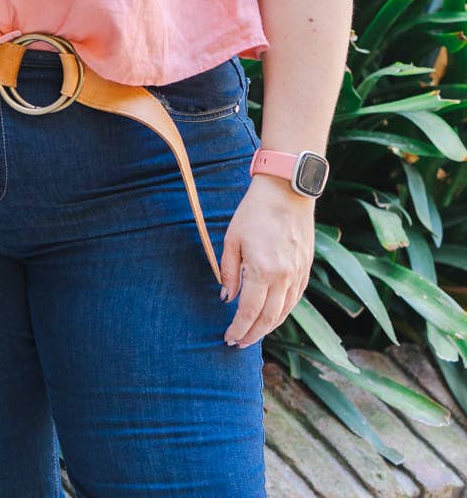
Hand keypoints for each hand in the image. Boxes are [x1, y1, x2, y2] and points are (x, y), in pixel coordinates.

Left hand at [219, 175, 315, 348]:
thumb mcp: (232, 239)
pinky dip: (282, 312)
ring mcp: (298, 274)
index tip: (228, 338)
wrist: (286, 191)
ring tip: (253, 333)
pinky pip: (295, 299)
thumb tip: (226, 298)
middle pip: (269, 319)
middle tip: (238, 343)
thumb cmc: (254, 212)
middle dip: (252, 334)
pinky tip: (272, 315)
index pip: (250, 312)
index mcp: (263, 270)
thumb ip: (229, 272)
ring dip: (268, 327)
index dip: (238, 329)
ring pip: (284, 312)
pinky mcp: (306, 269)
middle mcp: (284, 277)